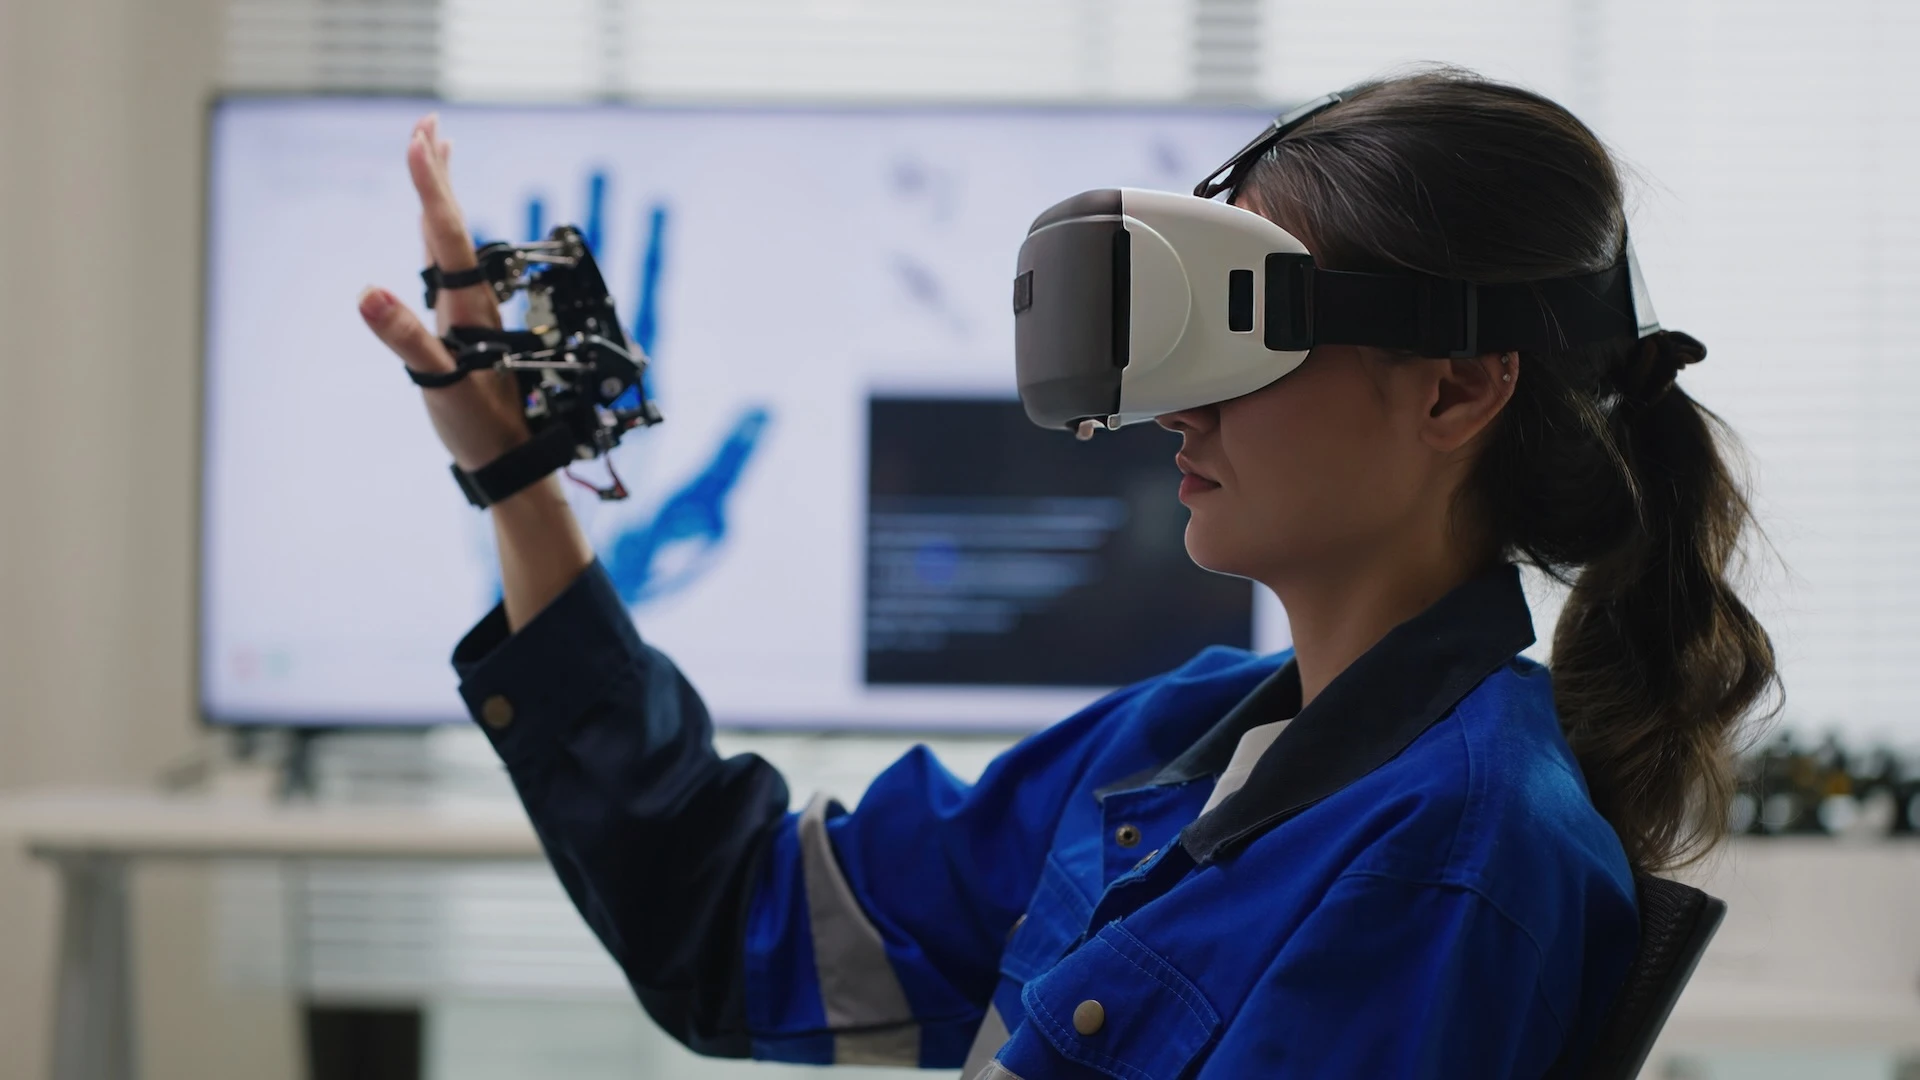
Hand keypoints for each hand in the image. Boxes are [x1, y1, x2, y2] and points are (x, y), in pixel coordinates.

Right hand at [358, 114, 528, 472]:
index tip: (418, 139)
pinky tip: (432, 226)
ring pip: (451, 237)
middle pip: (452, 221)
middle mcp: (471, 297)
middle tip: (428, 121)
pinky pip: (446, 263)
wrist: (511, 457)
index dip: (432, 184)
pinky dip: (437, 231)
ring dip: (441, 192)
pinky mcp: (460, 322)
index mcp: (466, 304)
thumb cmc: (478, 425)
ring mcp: (467, 307)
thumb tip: (368, 293)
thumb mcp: (441, 384)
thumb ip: (407, 340)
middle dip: (438, 171)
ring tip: (435, 149)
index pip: (447, 232)